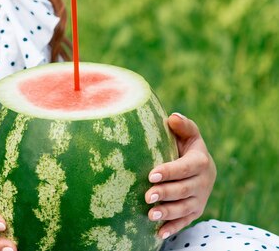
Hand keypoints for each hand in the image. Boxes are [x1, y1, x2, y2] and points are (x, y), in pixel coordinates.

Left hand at [145, 113, 216, 238]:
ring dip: (168, 213)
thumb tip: (173, 118)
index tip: (151, 174)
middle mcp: (204, 182)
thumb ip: (183, 126)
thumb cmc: (185, 145)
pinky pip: (185, 222)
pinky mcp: (195, 211)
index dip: (169, 171)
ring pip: (185, 208)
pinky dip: (173, 228)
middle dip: (166, 193)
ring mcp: (200, 199)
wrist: (198, 166)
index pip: (185, 168)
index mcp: (201, 162)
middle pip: (184, 190)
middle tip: (147, 196)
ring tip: (150, 214)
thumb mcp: (187, 134)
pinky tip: (158, 233)